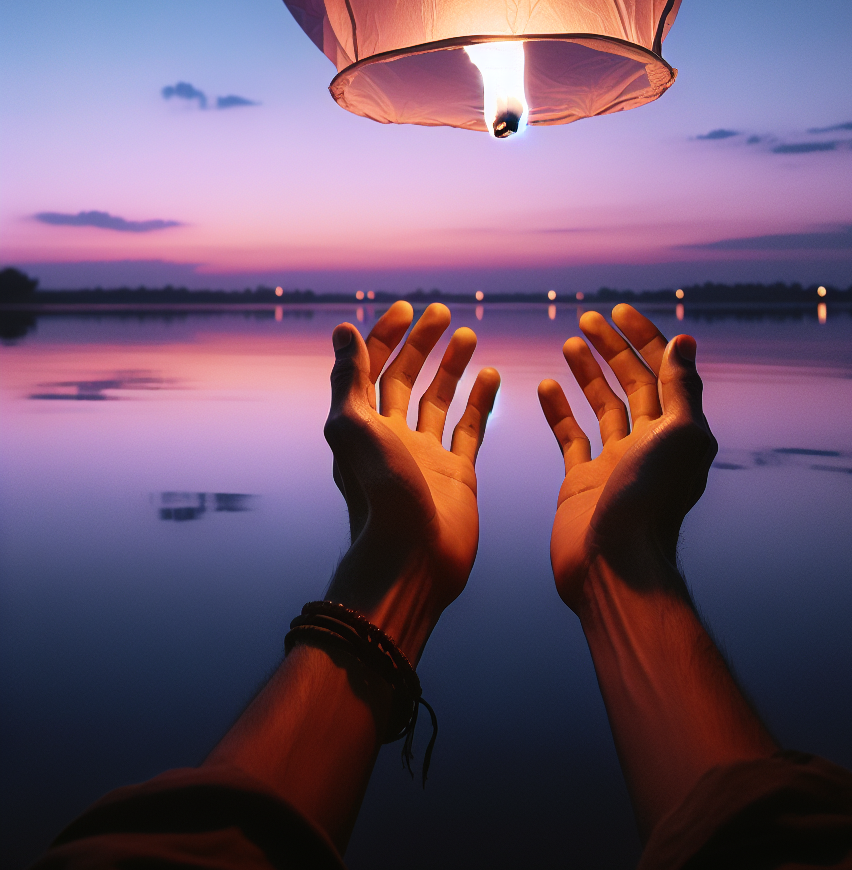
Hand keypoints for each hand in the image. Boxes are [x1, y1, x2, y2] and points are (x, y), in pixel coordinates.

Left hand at [324, 301, 499, 660]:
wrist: (413, 559)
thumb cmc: (379, 495)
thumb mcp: (353, 428)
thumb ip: (348, 379)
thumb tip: (342, 330)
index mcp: (363, 425)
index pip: (372, 369)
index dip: (385, 336)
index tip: (407, 310)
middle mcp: (393, 437)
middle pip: (406, 378)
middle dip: (421, 344)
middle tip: (442, 313)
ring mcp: (426, 455)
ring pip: (439, 399)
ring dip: (451, 366)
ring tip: (469, 335)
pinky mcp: (458, 473)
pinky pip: (470, 427)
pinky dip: (480, 400)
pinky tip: (491, 374)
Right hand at [538, 304, 716, 610]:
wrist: (614, 565)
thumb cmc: (650, 502)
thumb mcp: (679, 435)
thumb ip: (681, 388)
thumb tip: (684, 341)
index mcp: (676, 431)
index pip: (660, 372)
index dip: (643, 338)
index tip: (618, 312)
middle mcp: (647, 443)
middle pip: (631, 383)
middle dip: (612, 348)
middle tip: (588, 319)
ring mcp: (613, 462)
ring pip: (601, 405)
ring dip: (587, 372)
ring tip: (570, 341)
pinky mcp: (581, 480)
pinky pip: (570, 435)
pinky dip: (559, 409)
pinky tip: (546, 384)